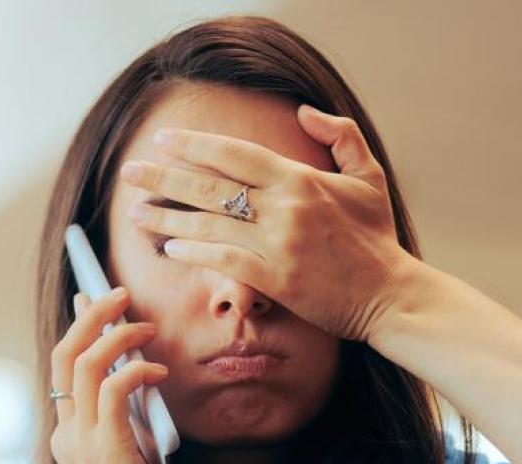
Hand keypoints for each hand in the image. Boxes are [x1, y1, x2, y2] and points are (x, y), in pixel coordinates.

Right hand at [49, 286, 179, 463]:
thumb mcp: (130, 452)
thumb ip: (125, 416)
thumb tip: (138, 373)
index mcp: (66, 435)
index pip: (62, 367)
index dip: (78, 329)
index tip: (93, 299)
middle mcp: (66, 432)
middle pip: (64, 354)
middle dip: (91, 316)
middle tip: (120, 293)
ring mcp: (82, 439)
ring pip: (85, 363)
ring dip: (117, 335)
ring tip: (145, 327)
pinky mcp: (107, 447)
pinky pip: (114, 387)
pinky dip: (137, 370)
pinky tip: (159, 372)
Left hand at [119, 104, 417, 342]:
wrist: (391, 294)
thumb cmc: (377, 238)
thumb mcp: (368, 177)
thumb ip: (340, 136)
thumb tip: (303, 111)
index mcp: (300, 178)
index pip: (235, 154)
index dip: (195, 145)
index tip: (163, 140)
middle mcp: (284, 207)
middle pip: (210, 187)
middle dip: (163, 177)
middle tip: (130, 172)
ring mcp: (277, 244)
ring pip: (209, 225)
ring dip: (167, 218)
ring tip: (135, 213)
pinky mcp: (275, 279)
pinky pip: (223, 261)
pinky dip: (195, 252)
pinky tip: (171, 248)